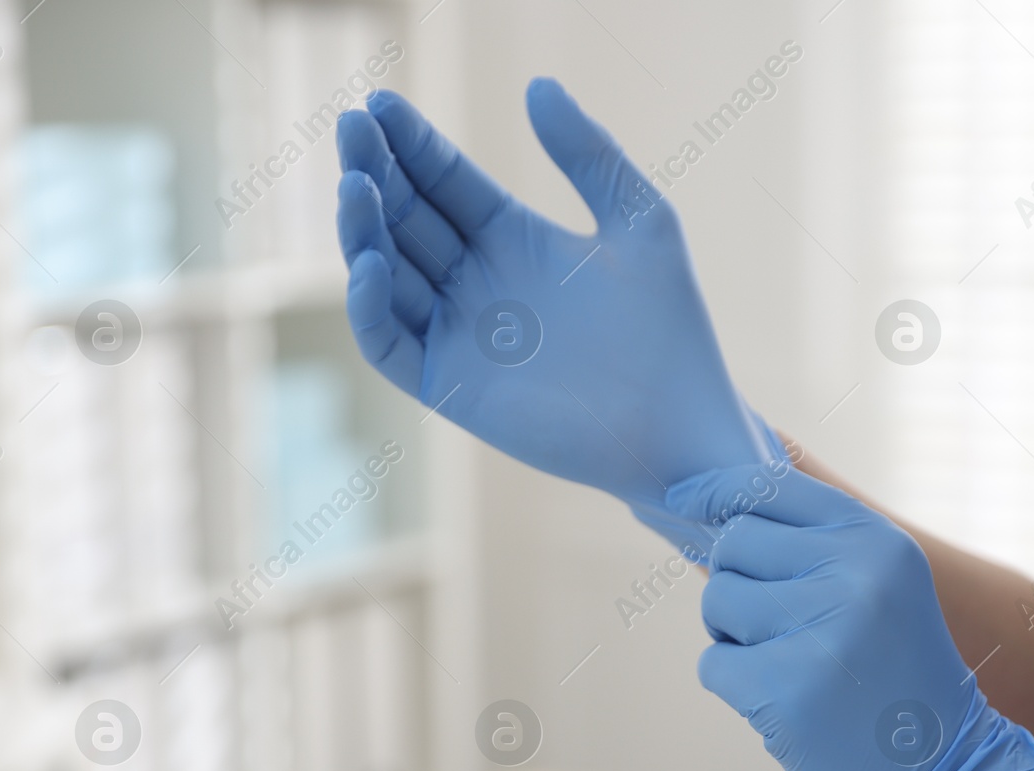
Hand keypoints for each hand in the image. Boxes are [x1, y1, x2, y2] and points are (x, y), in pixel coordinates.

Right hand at [334, 83, 780, 537]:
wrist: (681, 423)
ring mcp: (457, 335)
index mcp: (512, 239)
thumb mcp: (638, 220)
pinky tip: (370, 264)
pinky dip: (368, 306)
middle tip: (352, 128)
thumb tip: (537, 84)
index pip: (444, 180)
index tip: (382, 103)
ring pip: (384, 273)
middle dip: (374, 171)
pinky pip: (388, 343)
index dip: (411, 143)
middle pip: (404, 217)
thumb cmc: (671, 328)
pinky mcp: (449, 385)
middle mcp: (475, 283)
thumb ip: (589, 154)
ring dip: (363, 229)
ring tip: (357, 185)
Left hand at [667, 465, 1033, 770]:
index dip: (719, 493)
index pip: (769, 485)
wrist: (942, 769)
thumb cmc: (893, 670)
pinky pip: (714, 664)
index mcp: (876, 539)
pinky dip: (735, 686)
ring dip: (734, 636)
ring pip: (716, 601)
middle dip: (736, 581)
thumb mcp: (881, 582)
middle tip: (778, 623)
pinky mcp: (786, 690)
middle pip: (733, 543)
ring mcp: (819, 632)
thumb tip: (707, 500)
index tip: (688, 500)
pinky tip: (786, 701)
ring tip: (790, 661)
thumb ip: (812, 539)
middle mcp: (853, 575)